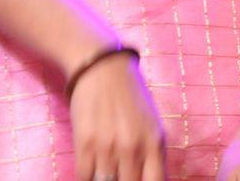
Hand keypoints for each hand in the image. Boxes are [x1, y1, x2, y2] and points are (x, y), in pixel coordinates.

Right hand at [68, 52, 166, 180]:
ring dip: (104, 179)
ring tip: (106, 168)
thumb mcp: (151, 124)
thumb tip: (146, 179)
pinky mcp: (85, 142)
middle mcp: (133, 146)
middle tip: (119, 174)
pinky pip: (84, 176)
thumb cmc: (131, 97)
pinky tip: (92, 168)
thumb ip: (151, 154)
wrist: (104, 69)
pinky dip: (88, 176)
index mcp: (154, 141)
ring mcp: (108, 146)